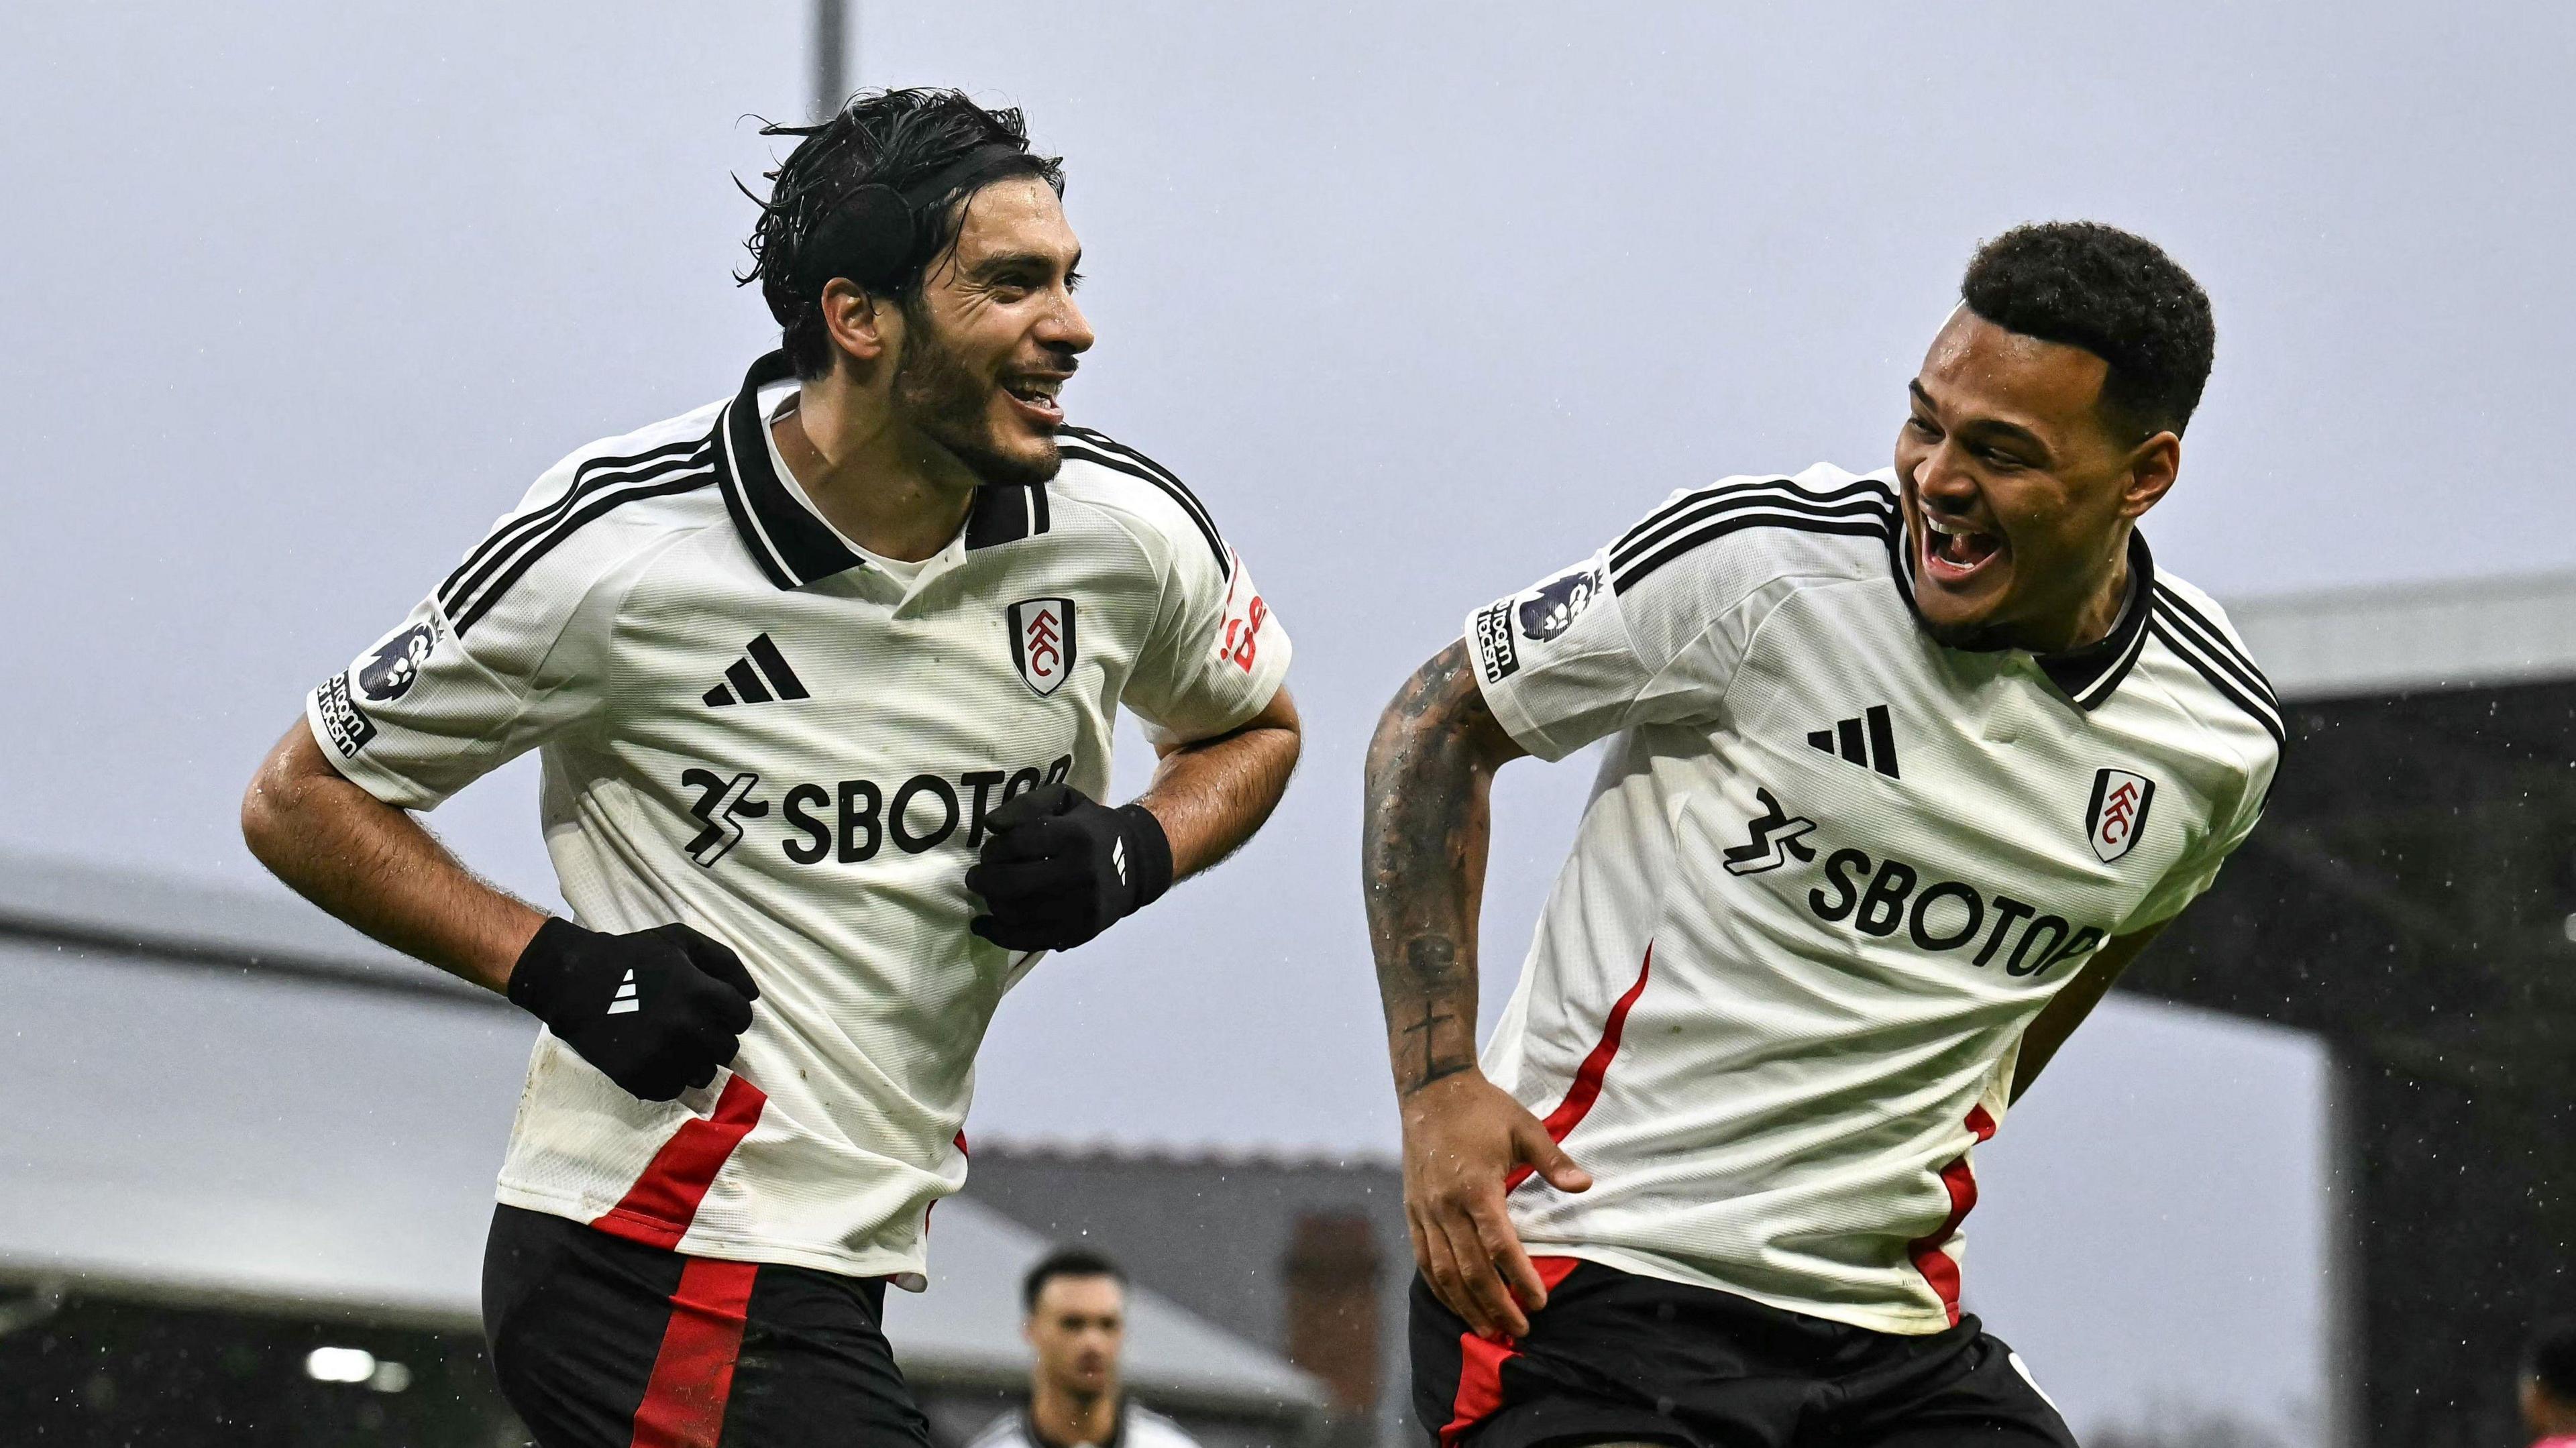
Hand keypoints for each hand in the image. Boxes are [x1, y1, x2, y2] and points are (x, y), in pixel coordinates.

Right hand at [505, 918, 758, 1100]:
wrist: (574, 981)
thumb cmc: (632, 956)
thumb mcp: (681, 941)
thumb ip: (724, 962)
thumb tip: (753, 995)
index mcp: (701, 992)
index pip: (742, 1017)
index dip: (730, 1012)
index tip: (712, 1009)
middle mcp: (686, 1027)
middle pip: (727, 1049)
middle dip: (714, 1037)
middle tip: (691, 1026)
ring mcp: (662, 1056)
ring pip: (704, 1074)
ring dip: (695, 1061)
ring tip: (673, 1043)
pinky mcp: (639, 1078)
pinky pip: (674, 1089)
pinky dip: (669, 1077)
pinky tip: (653, 1055)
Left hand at [965, 783, 1171, 950]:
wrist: (1134, 865)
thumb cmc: (1090, 828)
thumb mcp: (1065, 801)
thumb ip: (1026, 805)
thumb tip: (991, 825)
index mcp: (1076, 836)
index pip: (1016, 844)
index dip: (993, 849)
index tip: (990, 850)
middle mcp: (1080, 874)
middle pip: (1011, 883)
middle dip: (984, 880)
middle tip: (976, 876)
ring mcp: (1080, 909)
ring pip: (1016, 913)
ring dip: (992, 903)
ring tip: (990, 893)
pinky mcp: (1078, 933)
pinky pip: (1028, 940)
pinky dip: (998, 934)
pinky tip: (983, 925)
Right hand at [1401, 1069, 1592, 1339]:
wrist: (1432, 1091)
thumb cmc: (1484, 1109)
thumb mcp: (1525, 1127)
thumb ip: (1554, 1161)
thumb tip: (1586, 1186)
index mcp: (1476, 1187)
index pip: (1498, 1245)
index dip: (1519, 1277)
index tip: (1539, 1302)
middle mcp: (1446, 1205)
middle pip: (1470, 1269)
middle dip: (1496, 1305)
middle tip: (1520, 1330)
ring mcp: (1425, 1211)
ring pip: (1442, 1271)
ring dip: (1465, 1305)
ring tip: (1489, 1330)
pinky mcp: (1412, 1212)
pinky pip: (1423, 1259)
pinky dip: (1439, 1287)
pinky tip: (1456, 1304)